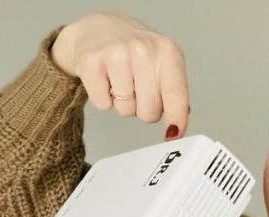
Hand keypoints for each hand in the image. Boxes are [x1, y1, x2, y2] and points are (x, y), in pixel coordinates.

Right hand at [51, 11, 189, 139]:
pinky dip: (102, 98)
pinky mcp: (91, 62)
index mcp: (167, 51)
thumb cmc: (133, 51)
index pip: (176, 93)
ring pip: (125, 110)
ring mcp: (116, 54)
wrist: (97, 30)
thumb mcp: (162, 62)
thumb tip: (177, 126)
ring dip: (122, 103)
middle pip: (150, 111)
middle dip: (143, 109)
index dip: (176, 118)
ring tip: (119, 80)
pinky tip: (104, 79)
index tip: (174, 134)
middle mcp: (143, 49)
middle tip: (137, 89)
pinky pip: (103, 105)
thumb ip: (173, 91)